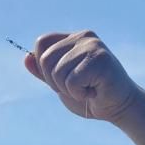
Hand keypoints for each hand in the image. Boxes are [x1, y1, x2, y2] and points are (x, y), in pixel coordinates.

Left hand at [24, 31, 138, 122]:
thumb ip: (44, 72)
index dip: (44, 67)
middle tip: (77, 87)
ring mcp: (93, 46)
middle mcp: (83, 37)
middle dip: (55, 82)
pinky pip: (71, 81)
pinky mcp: (100, 59)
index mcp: (73, 38)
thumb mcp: (61, 84)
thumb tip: (26, 58)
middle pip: (45, 59)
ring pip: (57, 72)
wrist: (119, 108)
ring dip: (68, 90)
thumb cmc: (91, 96)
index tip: (62, 79)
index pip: (41, 43)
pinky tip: (94, 92)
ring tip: (88, 89)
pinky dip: (79, 94)